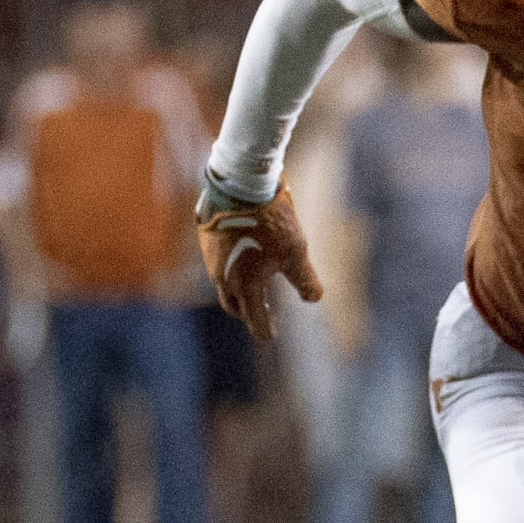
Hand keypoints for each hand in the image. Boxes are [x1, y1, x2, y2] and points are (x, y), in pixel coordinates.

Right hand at [196, 175, 323, 340]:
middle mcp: (222, 277)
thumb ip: (304, 279)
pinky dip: (231, 271)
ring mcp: (211, 259)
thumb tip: (315, 299)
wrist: (240, 186)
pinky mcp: (207, 241)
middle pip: (234, 305)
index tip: (270, 336)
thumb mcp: (295, 251)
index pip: (254, 318)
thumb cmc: (271, 220)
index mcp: (244, 285)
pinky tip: (242, 259)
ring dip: (238, 292)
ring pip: (223, 285)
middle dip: (247, 313)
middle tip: (262, 315)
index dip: (264, 329)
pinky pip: (218, 264)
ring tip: (254, 288)